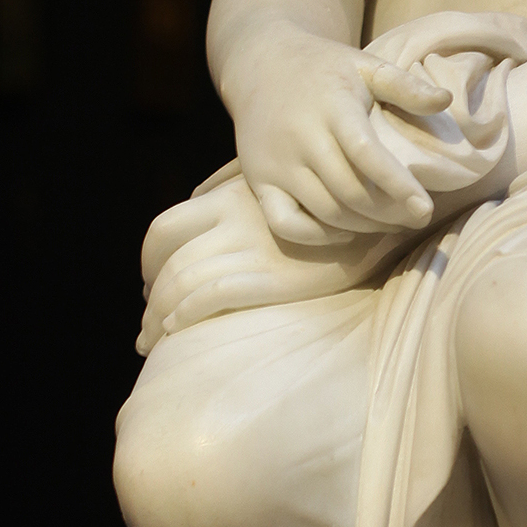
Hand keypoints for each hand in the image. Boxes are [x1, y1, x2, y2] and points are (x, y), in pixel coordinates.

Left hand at [137, 175, 386, 352]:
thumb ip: (238, 190)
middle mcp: (230, 217)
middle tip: (149, 320)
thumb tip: (199, 198)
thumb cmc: (331, 197)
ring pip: (178, 280)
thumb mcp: (280, 184)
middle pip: (162, 255)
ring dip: (156, 315)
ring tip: (152, 341)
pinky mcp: (270, 275)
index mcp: (229, 196)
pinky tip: (178, 329)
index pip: (165, 227)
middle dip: (148, 291)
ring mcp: (249, 246)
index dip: (149, 260)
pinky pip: (209, 295)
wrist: (379, 204)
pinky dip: (184, 314)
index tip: (151, 285)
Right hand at [226, 23, 449, 248]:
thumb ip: (405, 86)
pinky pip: (285, 224)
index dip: (397, 185)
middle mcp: (300, 137)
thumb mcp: (365, 66)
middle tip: (416, 218)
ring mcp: (276, 163)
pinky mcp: (258, 181)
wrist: (261, 64)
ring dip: (363, 226)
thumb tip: (447, 100)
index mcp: (331, 107)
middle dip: (388, 213)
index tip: (425, 209)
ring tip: (391, 223)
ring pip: (324, 211)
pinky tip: (345, 230)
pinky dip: (317, 236)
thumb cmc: (325, 69)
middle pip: (348, 191)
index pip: (365, 153)